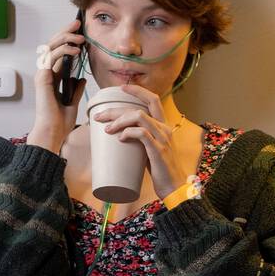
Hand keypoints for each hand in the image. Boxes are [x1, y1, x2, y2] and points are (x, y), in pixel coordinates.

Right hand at [29, 18, 87, 152]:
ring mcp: (42, 75)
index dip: (67, 39)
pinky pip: (51, 57)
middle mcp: (45, 73)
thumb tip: (81, 79)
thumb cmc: (60, 122)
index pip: (58, 51)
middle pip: (53, 44)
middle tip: (78, 23)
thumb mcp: (72, 102)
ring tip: (80, 38)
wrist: (53, 132)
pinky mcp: (42, 78)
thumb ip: (75, 89)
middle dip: (65, 31)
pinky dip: (63, 50)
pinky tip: (76, 50)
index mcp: (52, 77)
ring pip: (51, 47)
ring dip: (66, 38)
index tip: (80, 31)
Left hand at [93, 83, 185, 200]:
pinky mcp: (158, 150)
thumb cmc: (161, 170)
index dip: (138, 90)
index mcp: (163, 126)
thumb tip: (120, 135)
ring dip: (119, 120)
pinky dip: (128, 133)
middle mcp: (164, 128)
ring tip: (107, 129)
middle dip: (116, 109)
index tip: (121, 88)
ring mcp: (162, 138)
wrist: (174, 187)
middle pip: (139, 107)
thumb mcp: (151, 149)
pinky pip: (141, 134)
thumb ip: (141, 139)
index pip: (153, 99)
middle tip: (100, 116)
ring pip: (138, 117)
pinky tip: (120, 138)